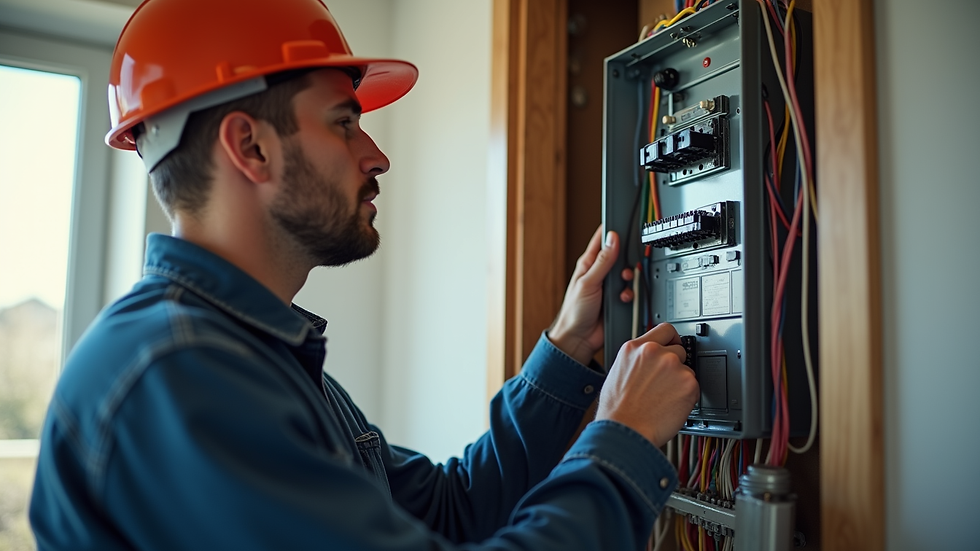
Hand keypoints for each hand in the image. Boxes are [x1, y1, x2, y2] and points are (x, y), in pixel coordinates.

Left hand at [548, 226, 619, 364]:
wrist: (579, 338)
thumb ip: (602, 261)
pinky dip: (630, 294)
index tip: (624, 225)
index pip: (602, 240)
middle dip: (626, 261)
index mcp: (588, 264)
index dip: (612, 232)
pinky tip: (624, 299)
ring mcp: (609, 287)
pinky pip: (630, 292)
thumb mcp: (588, 282)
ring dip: (628, 280)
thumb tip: (612, 239)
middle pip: (620, 257)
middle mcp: (599, 273)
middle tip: (625, 267)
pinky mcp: (617, 301)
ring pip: (627, 275)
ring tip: (624, 284)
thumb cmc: (574, 311)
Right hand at [595, 323, 698, 446]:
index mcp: (634, 348)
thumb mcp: (618, 373)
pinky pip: (694, 386)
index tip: (674, 345)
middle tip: (664, 383)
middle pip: (678, 350)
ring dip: (680, 382)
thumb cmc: (617, 410)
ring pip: (686, 370)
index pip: (664, 329)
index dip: (672, 339)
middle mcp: (654, 352)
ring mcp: (673, 366)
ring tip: (664, 398)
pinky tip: (671, 405)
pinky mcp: (688, 383)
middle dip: (675, 365)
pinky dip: (687, 396)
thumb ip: (637, 361)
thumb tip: (647, 362)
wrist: (625, 431)